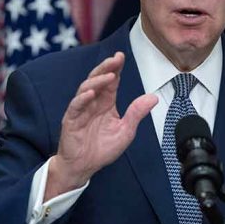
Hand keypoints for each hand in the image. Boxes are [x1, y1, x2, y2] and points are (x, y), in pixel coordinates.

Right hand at [45, 51, 157, 199]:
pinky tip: (91, 93)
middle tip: (116, 58)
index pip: (111, 81)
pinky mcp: (71, 120)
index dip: (116, 68)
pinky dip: (83, 98)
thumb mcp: (125, 131)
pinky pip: (76, 106)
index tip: (121, 56)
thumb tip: (153, 98)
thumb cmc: (102, 149)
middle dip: (107, 67)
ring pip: (86, 88)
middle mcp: (93, 103)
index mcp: (106, 103)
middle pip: (98, 79)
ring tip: (109, 75)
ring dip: (97, 81)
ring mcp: (81, 110)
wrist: (83, 167)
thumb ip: (137, 113)